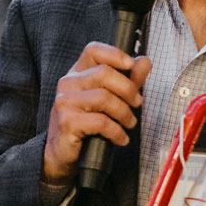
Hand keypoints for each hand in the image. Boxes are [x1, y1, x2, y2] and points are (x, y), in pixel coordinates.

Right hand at [43, 42, 151, 184]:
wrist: (61, 155)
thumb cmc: (86, 125)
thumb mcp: (108, 100)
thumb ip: (127, 80)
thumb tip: (144, 61)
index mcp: (77, 74)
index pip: (93, 51)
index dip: (114, 54)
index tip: (131, 65)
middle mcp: (68, 83)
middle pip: (104, 73)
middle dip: (128, 89)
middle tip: (137, 103)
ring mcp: (65, 102)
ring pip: (105, 98)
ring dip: (124, 113)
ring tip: (129, 123)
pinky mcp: (67, 122)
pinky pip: (101, 122)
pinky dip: (117, 131)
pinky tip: (120, 138)